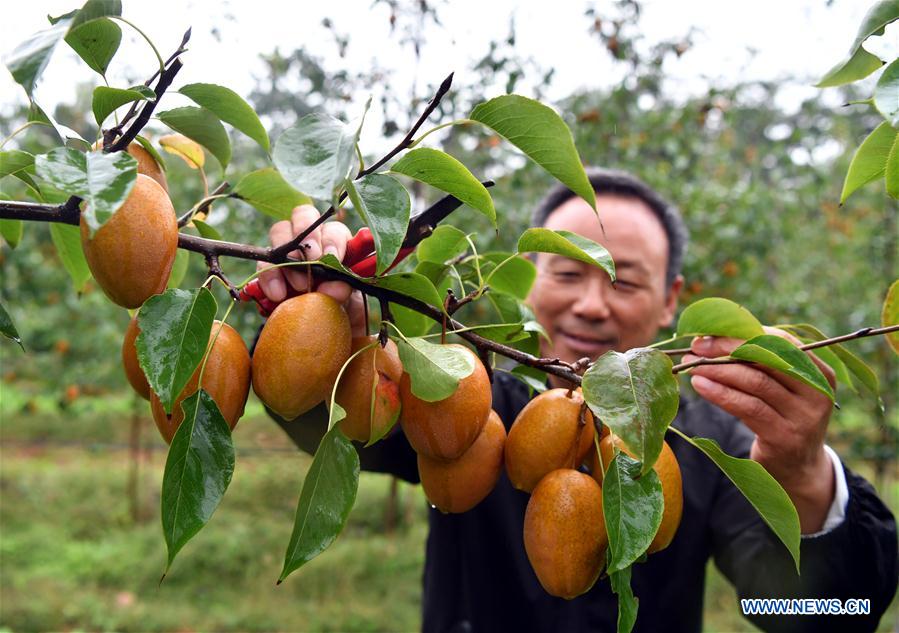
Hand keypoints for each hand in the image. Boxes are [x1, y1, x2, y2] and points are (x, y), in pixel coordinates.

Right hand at [257, 204, 366, 336]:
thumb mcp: (351, 305)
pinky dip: (268, 276)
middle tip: (311, 263)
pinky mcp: (269, 268)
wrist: (323, 331)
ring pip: (279, 231)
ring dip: (287, 256)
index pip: (334, 229)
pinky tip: (277, 295)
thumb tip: (334, 287)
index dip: (332, 240)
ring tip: (298, 287)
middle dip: (307, 237)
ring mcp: (287, 250)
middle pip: (304, 215)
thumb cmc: (342, 309)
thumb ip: (345, 294)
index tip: (332, 259)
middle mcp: (312, 240)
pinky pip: (262, 262)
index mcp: (337, 243)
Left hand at [684, 326, 837, 532]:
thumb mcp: (782, 389)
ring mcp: (803, 417)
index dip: (743, 335)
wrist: (797, 468)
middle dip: (727, 349)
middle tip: (697, 347)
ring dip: (718, 371)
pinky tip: (700, 386)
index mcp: (820, 372)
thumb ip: (760, 363)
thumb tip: (715, 336)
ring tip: (692, 366)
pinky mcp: (783, 437)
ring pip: (755, 383)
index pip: (781, 341)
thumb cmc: (781, 417)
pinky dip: (720, 393)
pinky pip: (747, 407)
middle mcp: (817, 392)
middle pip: (767, 360)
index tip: (710, 334)